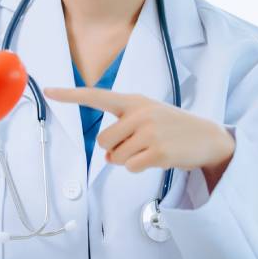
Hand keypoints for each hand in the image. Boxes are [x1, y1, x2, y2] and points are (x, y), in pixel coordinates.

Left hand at [44, 88, 234, 186]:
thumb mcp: (148, 116)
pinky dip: (140, 168)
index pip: (97, 96)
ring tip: (152, 150)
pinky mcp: (158, 152)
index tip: (48, 91)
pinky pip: (130, 168)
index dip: (71, 95)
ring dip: (128, 160)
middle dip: (116, 150)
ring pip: (115, 157)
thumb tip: (107, 157)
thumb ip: (123, 129)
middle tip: (140, 145)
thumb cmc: (173, 127)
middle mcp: (140, 113)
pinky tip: (158, 158)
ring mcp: (149, 132)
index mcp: (134, 101)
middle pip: (104, 141)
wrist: (208, 138)